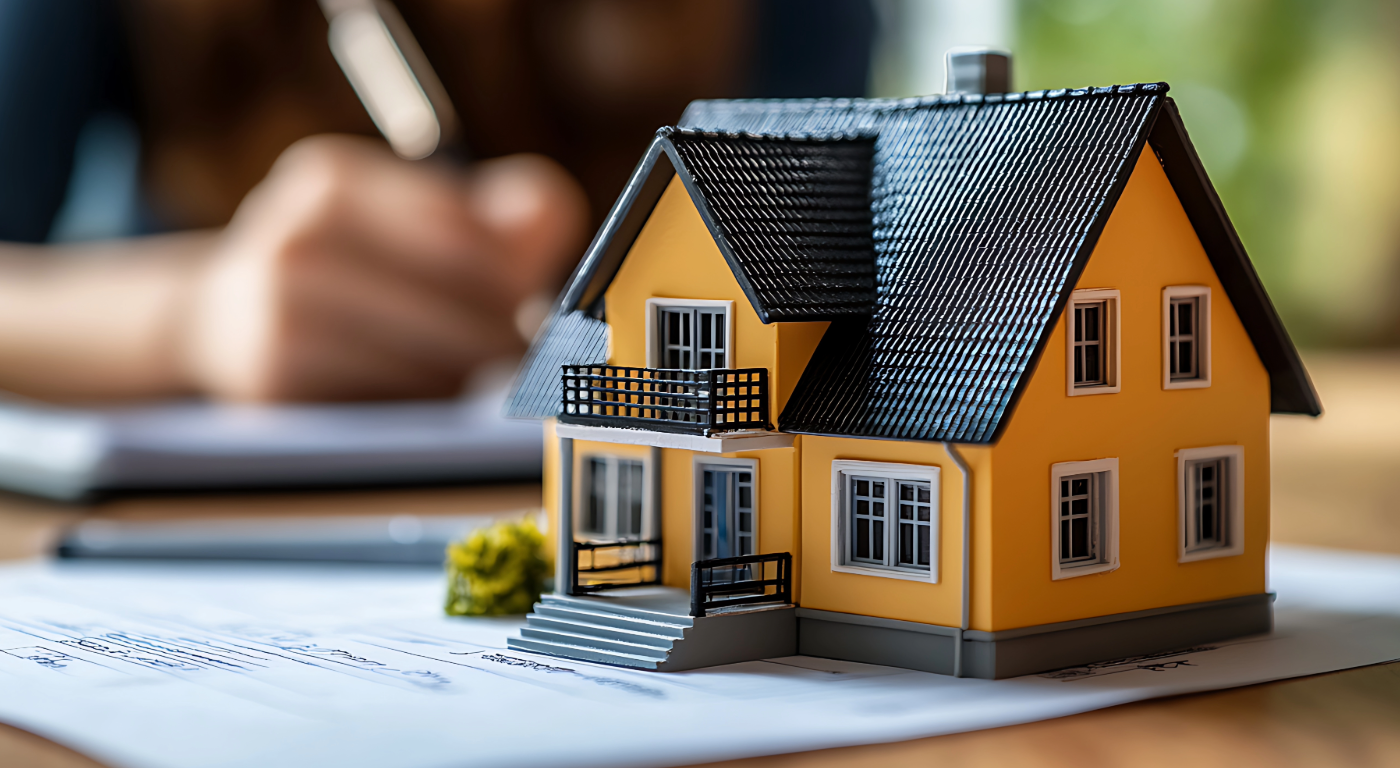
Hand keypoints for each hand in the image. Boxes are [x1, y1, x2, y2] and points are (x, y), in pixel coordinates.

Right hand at [180, 135, 587, 401]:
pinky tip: (424, 397)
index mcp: (332, 180)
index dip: (517, 280)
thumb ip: (500, 216)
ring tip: (470, 374)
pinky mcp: (278, 386)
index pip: (468, 236)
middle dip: (506, 335)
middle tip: (524, 356)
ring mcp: (278, 315)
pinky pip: (400, 406)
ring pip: (440, 363)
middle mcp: (296, 239)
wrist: (221, 322)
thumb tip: (549, 223)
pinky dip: (429, 408)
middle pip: (463, 300)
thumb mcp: (412, 215)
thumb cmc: (352, 267)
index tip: (536, 307)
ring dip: (473, 378)